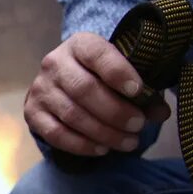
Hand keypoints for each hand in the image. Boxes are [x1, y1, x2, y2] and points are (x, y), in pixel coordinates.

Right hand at [24, 32, 171, 155]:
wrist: (65, 83)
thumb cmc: (102, 75)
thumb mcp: (123, 73)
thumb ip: (143, 91)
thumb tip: (160, 113)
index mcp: (80, 44)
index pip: (97, 55)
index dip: (118, 72)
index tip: (138, 91)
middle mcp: (54, 63)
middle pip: (84, 89)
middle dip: (115, 111)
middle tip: (138, 126)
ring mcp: (40, 89)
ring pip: (72, 114)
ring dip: (103, 132)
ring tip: (129, 142)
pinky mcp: (32, 113)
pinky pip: (55, 133)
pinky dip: (81, 145)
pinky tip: (102, 149)